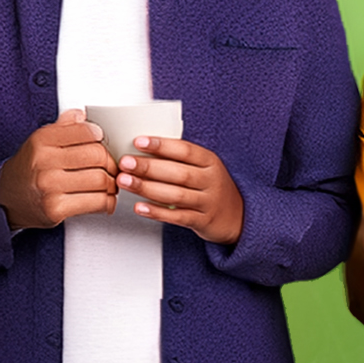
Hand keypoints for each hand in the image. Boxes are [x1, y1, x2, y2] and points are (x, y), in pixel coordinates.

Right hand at [0, 112, 116, 229]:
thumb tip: (83, 115)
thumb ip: (63, 126)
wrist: (6, 198)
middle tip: (112, 167)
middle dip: (111, 163)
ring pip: (99, 180)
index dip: (101, 138)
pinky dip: (106, 202)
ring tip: (110, 183)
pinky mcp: (56, 209)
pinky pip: (95, 203)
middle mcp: (45, 161)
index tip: (103, 144)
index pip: (85, 132)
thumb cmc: (27, 169)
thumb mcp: (40, 141)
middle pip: (96, 156)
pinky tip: (105, 200)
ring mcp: (50, 186)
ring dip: (112, 183)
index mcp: (42, 140)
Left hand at [116, 136, 243, 244]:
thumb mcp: (204, 167)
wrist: (237, 216)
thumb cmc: (212, 186)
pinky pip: (177, 216)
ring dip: (147, 188)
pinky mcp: (202, 221)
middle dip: (148, 167)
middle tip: (126, 163)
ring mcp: (208, 202)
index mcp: (210, 161)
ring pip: (175, 194)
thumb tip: (144, 147)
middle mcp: (211, 180)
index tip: (139, 141)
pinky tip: (140, 207)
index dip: (161, 145)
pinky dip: (157, 212)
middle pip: (178, 172)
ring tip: (125, 182)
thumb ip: (180, 158)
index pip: (185, 149)